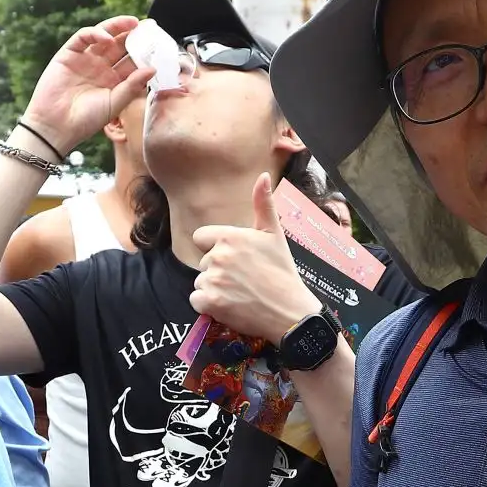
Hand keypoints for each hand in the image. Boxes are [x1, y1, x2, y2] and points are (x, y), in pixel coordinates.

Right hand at [20, 16, 154, 156]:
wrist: (56, 126)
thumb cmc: (86, 120)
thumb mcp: (115, 103)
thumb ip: (133, 86)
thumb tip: (153, 69)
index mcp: (114, 81)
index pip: (132, 61)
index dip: (145, 51)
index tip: (159, 43)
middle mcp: (100, 68)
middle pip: (120, 45)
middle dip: (134, 34)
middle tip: (148, 26)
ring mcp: (85, 59)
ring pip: (103, 37)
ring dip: (117, 27)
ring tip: (132, 23)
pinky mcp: (68, 54)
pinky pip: (83, 38)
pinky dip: (95, 34)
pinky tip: (106, 38)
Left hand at [191, 173, 320, 342]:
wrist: (290, 311)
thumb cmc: (283, 272)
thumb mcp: (274, 234)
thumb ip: (263, 204)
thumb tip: (263, 175)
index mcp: (230, 237)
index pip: (201, 238)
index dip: (215, 248)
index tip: (236, 260)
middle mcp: (218, 256)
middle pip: (203, 262)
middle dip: (218, 270)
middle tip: (244, 279)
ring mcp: (213, 280)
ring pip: (200, 282)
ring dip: (214, 289)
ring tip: (240, 293)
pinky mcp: (210, 302)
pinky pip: (197, 300)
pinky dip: (209, 306)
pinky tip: (230, 305)